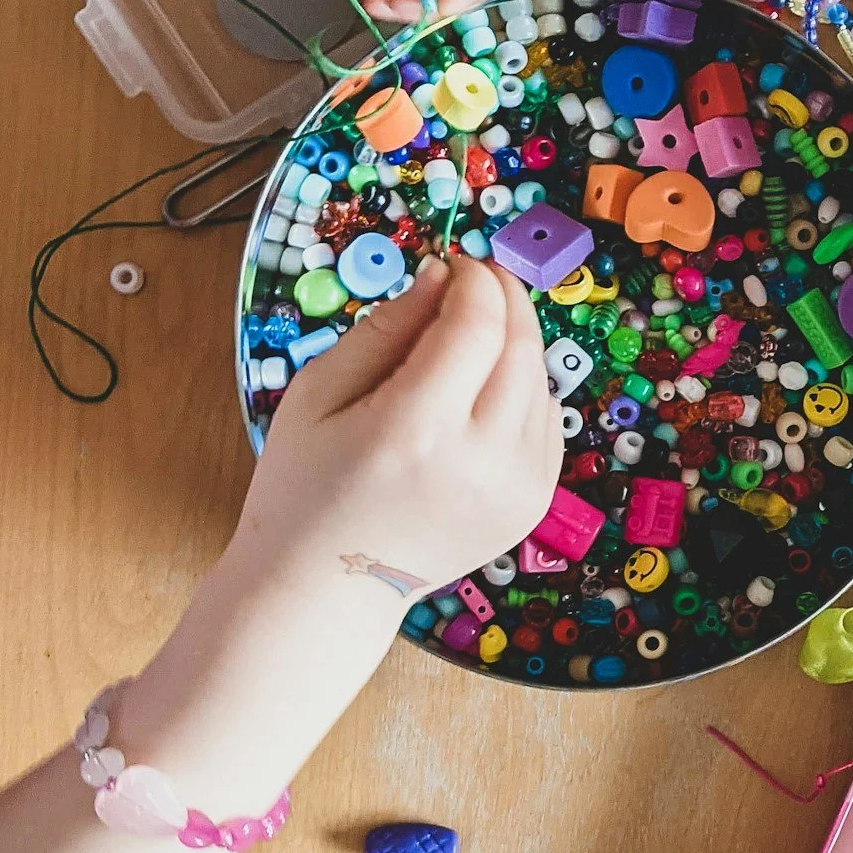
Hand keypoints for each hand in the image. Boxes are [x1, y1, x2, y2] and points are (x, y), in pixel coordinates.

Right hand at [228, 256, 563, 608]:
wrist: (327, 588)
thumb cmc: (305, 487)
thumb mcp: (319, 393)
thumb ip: (386, 328)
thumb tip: (442, 276)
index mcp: (418, 428)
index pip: (479, 324)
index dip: (475, 280)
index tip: (455, 265)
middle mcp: (481, 461)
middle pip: (522, 347)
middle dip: (505, 299)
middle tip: (477, 282)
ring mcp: (517, 490)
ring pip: (542, 382)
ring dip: (516, 343)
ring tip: (471, 339)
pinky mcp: (532, 507)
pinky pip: (547, 422)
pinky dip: (526, 390)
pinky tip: (485, 390)